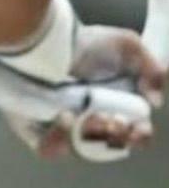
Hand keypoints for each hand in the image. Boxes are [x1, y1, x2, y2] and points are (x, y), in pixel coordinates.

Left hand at [4, 23, 166, 159]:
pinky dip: (59, 140)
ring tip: (91, 116)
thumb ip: (151, 70)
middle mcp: (87, 119)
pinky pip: (47, 149)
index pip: (133, 132)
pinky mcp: (33, 130)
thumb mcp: (127, 45)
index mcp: (112, 106)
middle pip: (110, 145)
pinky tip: (65, 116)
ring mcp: (60, 126)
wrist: (44, 37)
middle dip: (119, 138)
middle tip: (115, 121)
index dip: (140, 134)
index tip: (139, 127)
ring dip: (93, 135)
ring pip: (82, 148)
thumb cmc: (84, 42)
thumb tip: (154, 102)